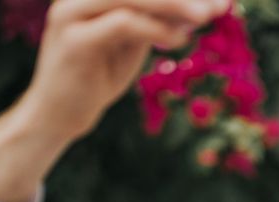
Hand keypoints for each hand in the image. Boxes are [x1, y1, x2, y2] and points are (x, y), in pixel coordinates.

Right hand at [0, 0, 229, 201]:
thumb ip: (154, 23)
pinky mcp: (75, 41)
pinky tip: (180, 40)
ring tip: (205, 16)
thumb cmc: (98, 77)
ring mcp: (73, 14)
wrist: (60, 114)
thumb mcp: (131, 45)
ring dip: (173, 4)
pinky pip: (124, 24)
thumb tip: (197, 11)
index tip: (217, 0)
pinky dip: (156, 29)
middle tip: (218, 5)